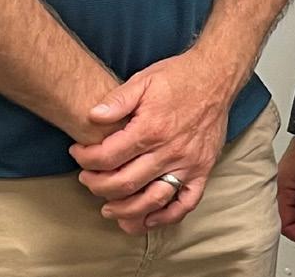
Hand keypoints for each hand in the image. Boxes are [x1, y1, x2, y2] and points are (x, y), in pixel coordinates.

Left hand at [69, 51, 231, 230]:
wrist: (216, 76)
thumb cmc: (178, 77)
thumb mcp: (144, 79)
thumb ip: (117, 99)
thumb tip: (92, 115)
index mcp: (151, 128)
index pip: (109, 156)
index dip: (87, 159)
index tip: (78, 154)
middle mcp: (169, 150)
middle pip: (125, 183)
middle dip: (99, 186)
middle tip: (87, 180)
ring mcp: (188, 163)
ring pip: (153, 199)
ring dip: (127, 210)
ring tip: (109, 208)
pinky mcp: (203, 169)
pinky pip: (186, 202)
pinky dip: (167, 216)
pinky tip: (149, 218)